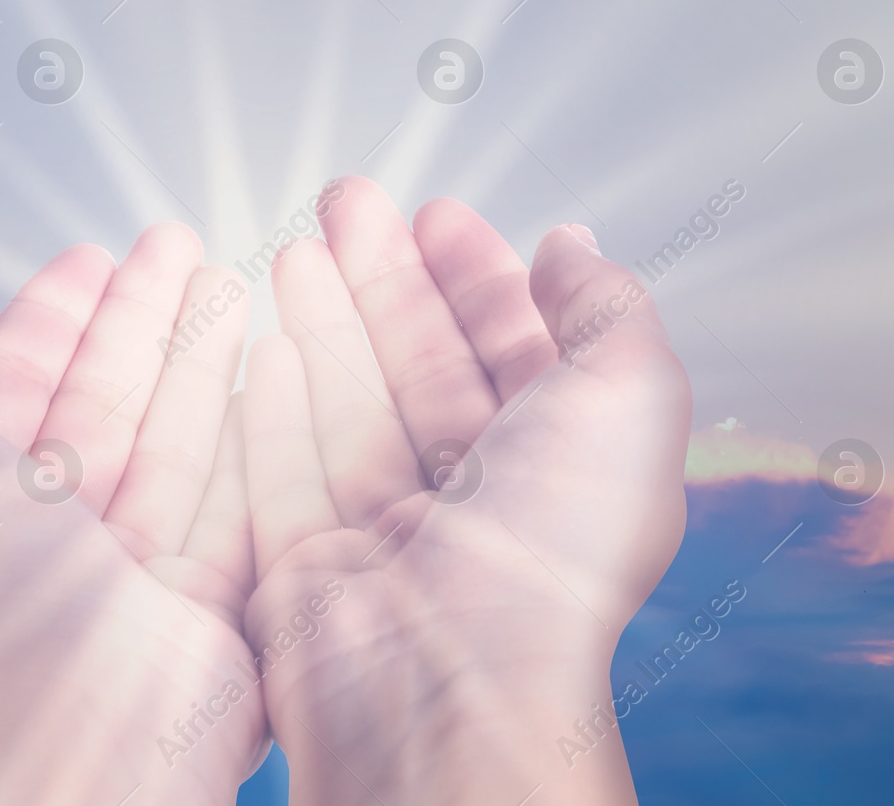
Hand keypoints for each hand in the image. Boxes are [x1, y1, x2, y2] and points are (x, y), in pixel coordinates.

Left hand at [0, 225, 265, 804]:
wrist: (72, 688)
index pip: (18, 382)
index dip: (52, 315)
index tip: (91, 255)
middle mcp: (53, 537)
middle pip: (106, 400)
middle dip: (139, 316)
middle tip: (177, 245)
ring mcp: (137, 570)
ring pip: (177, 438)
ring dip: (200, 355)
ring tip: (230, 280)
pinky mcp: (215, 598)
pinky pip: (241, 497)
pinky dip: (256, 430)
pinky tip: (278, 367)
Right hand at [241, 178, 690, 804]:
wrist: (448, 689)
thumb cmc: (551, 557)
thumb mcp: (628, 400)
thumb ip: (606, 312)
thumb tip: (572, 249)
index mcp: (557, 469)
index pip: (510, 350)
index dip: (475, 277)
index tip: (436, 216)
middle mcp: (475, 503)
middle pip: (419, 365)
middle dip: (384, 278)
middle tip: (346, 203)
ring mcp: (389, 536)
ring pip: (349, 405)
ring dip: (325, 322)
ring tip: (298, 247)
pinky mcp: (309, 567)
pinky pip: (285, 470)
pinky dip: (275, 407)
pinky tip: (264, 345)